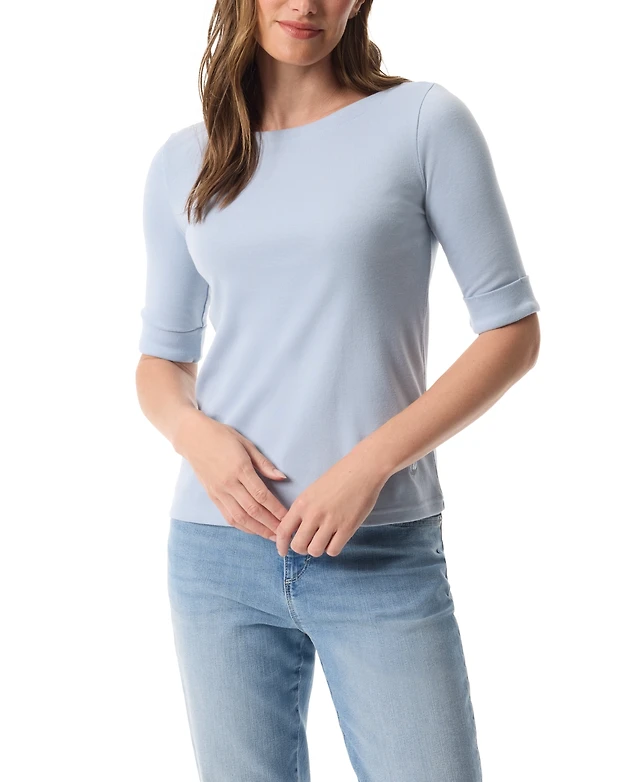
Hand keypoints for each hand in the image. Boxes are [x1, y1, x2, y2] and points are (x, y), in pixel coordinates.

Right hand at [175, 410, 288, 538]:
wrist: (192, 437)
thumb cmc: (222, 436)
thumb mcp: (246, 444)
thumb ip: (264, 464)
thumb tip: (282, 478)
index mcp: (240, 468)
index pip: (262, 495)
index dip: (276, 509)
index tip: (288, 517)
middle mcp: (228, 483)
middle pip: (253, 510)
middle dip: (270, 524)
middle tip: (284, 533)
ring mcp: (218, 492)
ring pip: (240, 517)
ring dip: (257, 529)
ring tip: (271, 536)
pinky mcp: (212, 496)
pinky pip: (228, 516)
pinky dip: (242, 526)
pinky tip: (253, 530)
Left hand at [274, 450, 386, 557]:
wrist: (362, 470)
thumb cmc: (338, 477)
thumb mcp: (313, 491)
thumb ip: (304, 510)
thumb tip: (298, 530)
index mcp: (302, 503)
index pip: (283, 530)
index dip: (281, 544)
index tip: (283, 551)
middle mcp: (313, 514)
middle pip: (299, 546)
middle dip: (302, 549)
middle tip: (309, 543)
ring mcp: (330, 522)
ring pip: (315, 551)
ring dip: (318, 549)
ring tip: (324, 540)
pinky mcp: (347, 528)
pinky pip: (333, 550)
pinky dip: (333, 548)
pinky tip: (336, 539)